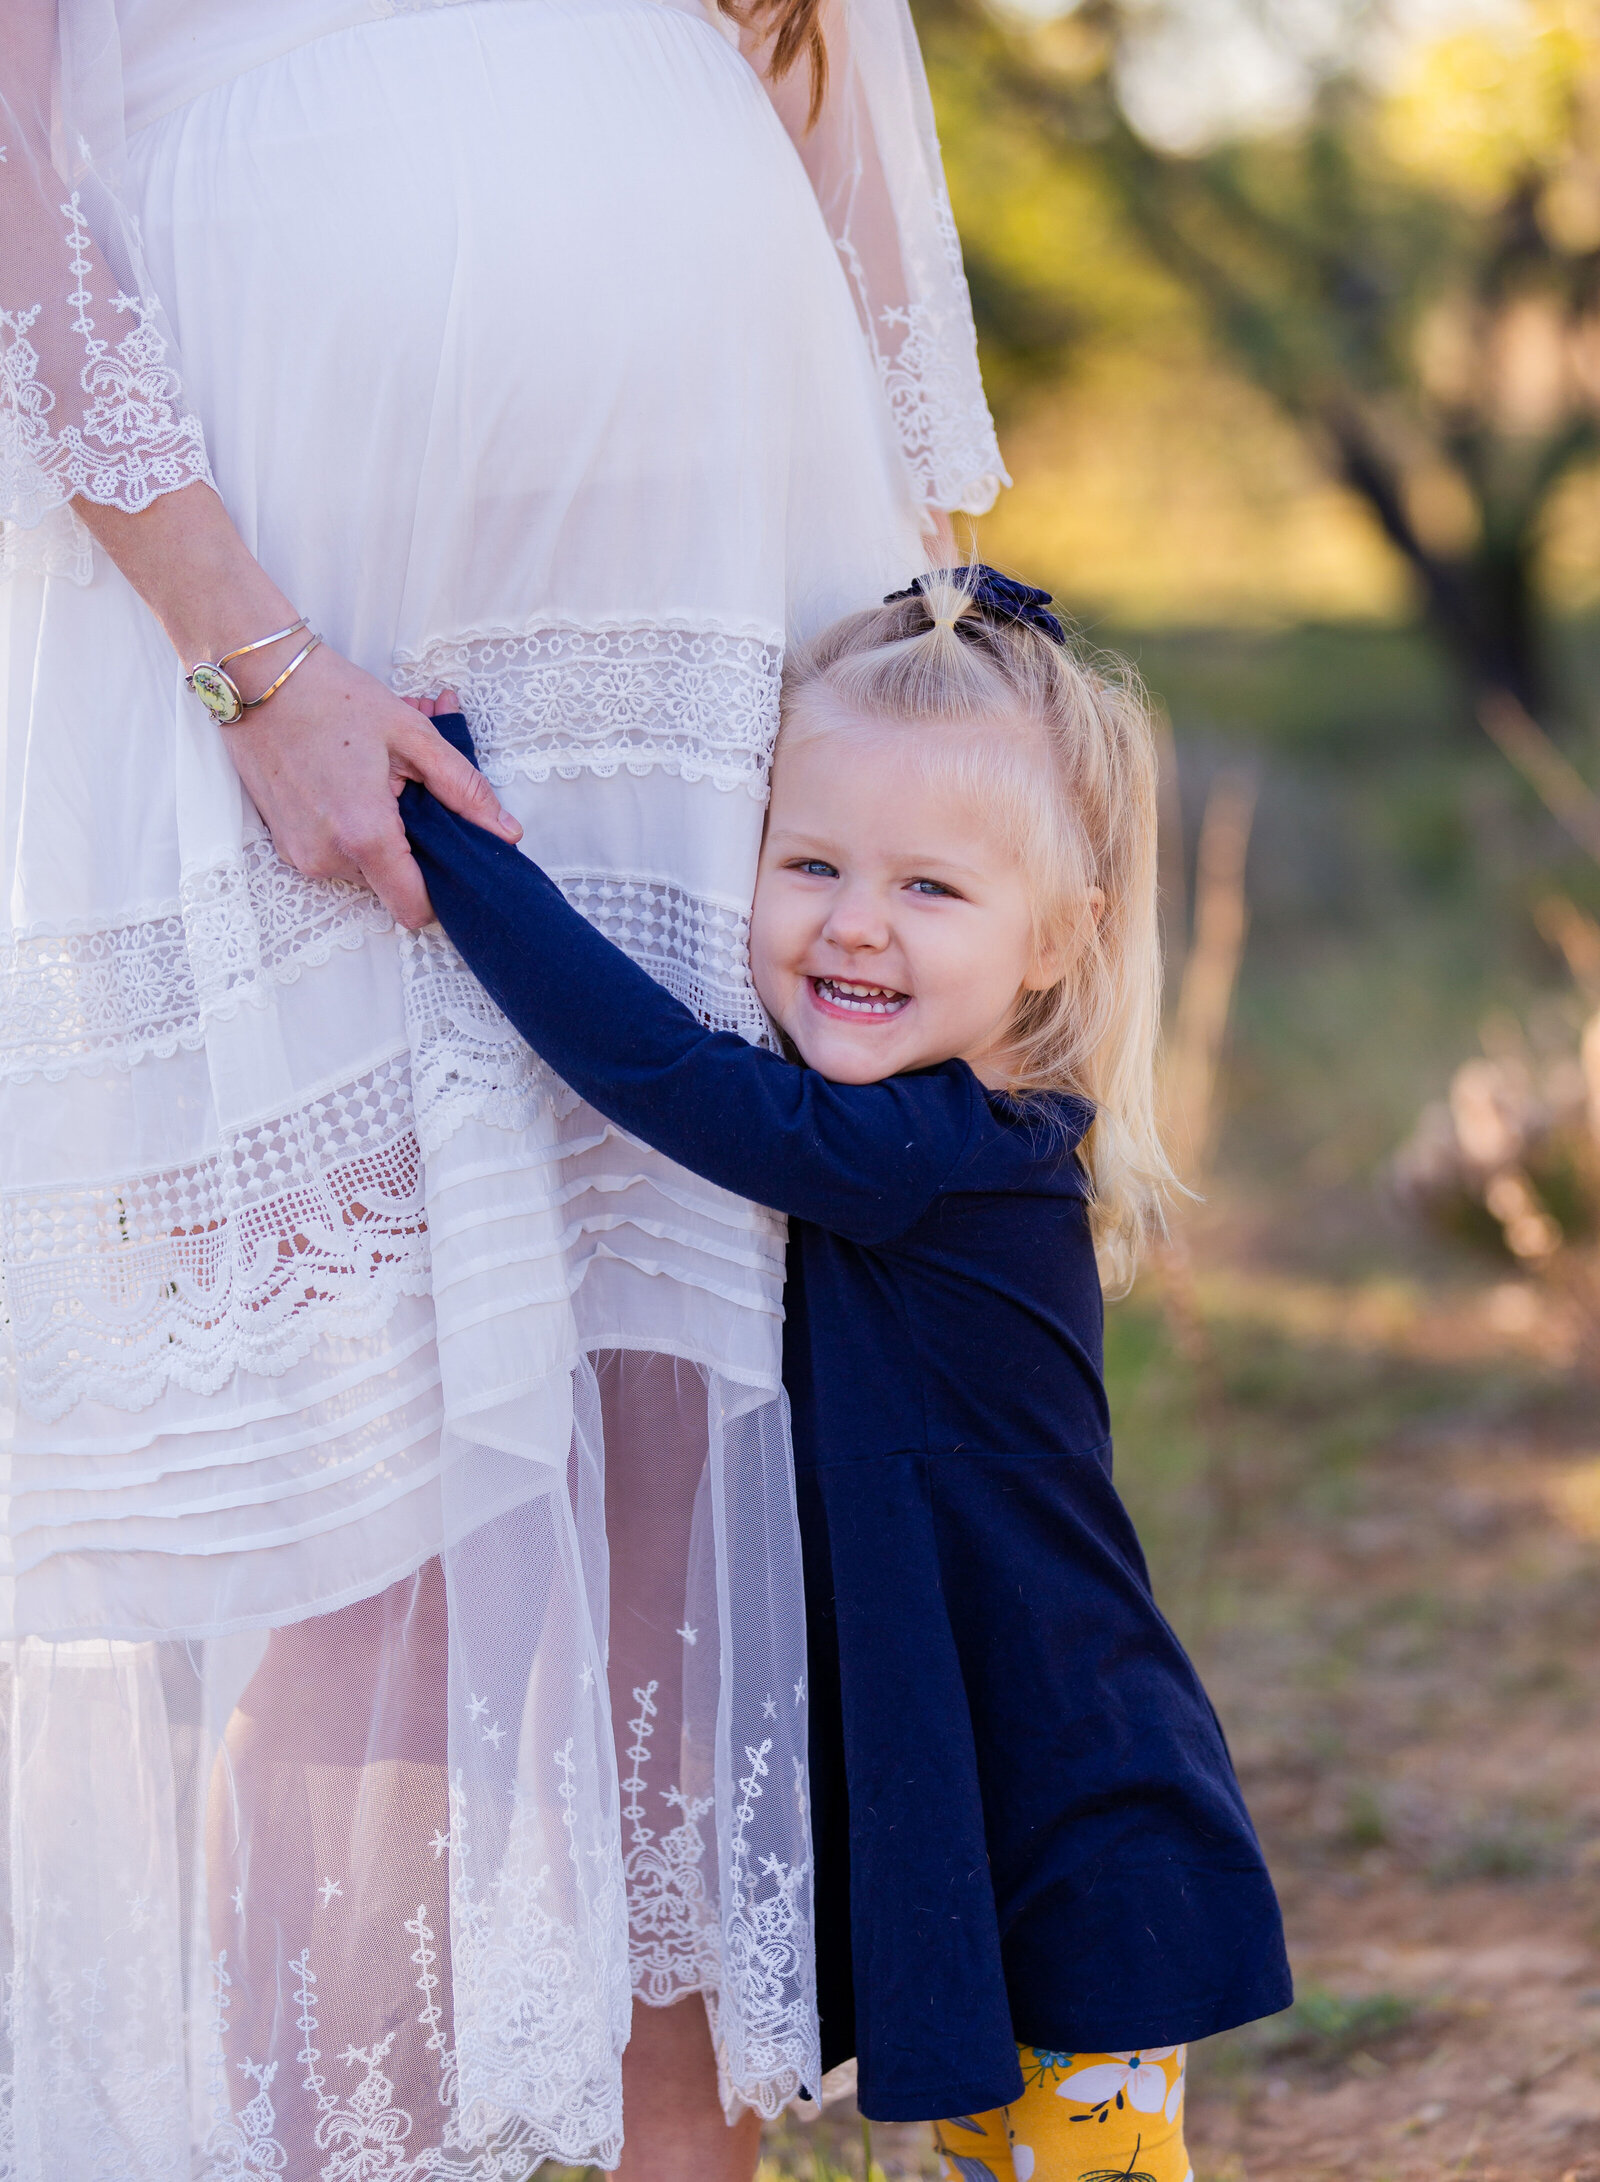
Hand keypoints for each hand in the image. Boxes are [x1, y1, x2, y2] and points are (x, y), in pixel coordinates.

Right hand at [222, 651, 518, 929]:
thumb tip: (506, 833)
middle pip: (391, 886)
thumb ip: (464, 789)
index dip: (441, 891)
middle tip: (414, 791)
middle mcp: (327, 857)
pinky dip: (351, 828)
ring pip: (363, 870)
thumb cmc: (332, 696)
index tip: (452, 857)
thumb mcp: (412, 735)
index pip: (414, 908)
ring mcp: (300, 854)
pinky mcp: (284, 843)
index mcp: (363, 834)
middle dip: (411, 848)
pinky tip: (353, 782)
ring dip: (380, 834)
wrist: (254, 676)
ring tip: (381, 777)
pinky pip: (334, 854)